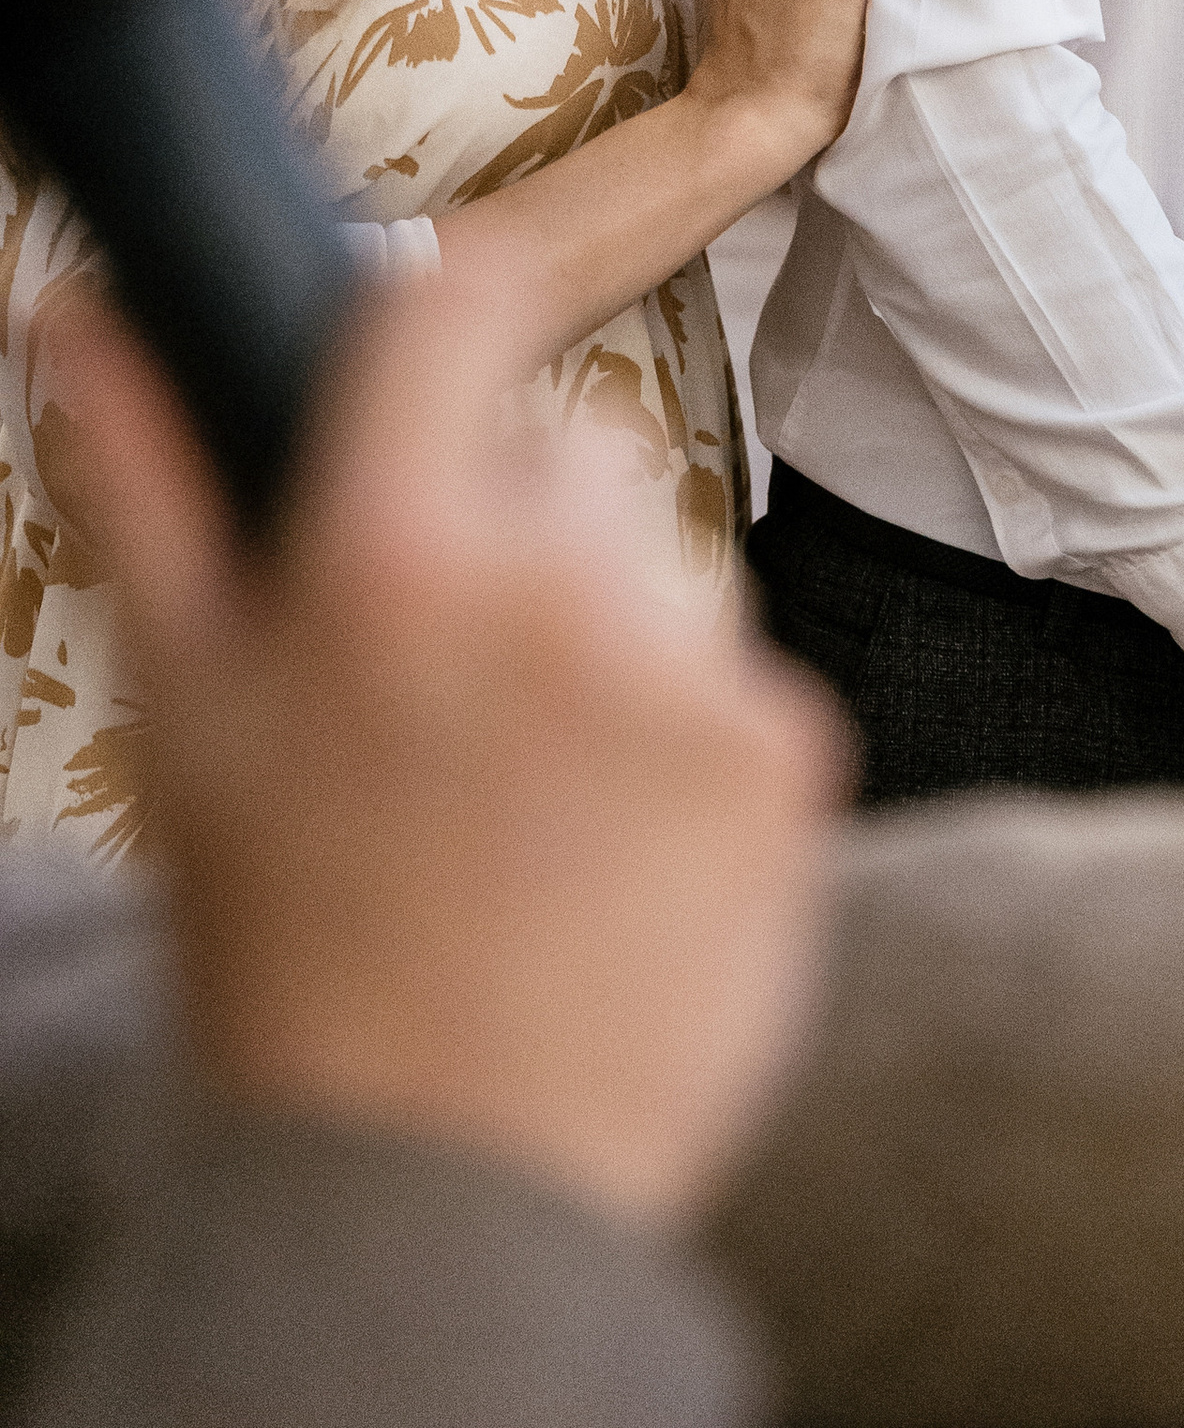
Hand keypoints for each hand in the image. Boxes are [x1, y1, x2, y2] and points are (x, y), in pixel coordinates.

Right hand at [51, 271, 841, 1224]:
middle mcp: (555, 583)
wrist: (444, 1187)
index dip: (453, 306)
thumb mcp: (187, 715)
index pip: (453, 311)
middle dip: (522, 528)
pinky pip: (742, 681)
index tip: (446, 339)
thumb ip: (148, 487)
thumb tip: (85, 321)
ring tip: (529, 792)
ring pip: (665, 567)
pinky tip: (613, 849)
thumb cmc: (291, 948)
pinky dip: (695, 746)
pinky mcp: (788, 755)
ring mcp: (687, 667)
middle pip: (574, 448)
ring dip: (615, 636)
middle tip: (452, 685)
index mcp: (389, 554)